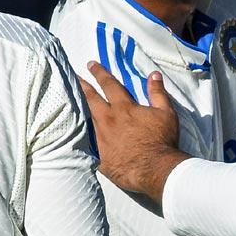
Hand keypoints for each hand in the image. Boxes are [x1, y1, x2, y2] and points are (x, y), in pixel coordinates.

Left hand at [79, 62, 190, 201]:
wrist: (154, 170)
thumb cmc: (162, 140)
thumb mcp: (166, 113)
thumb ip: (158, 93)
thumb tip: (154, 75)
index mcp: (123, 108)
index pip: (109, 85)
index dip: (100, 73)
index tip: (91, 65)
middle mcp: (108, 120)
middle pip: (91, 99)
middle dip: (83, 86)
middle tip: (74, 78)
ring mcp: (100, 138)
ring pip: (85, 119)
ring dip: (78, 108)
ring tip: (70, 101)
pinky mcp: (98, 155)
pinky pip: (85, 142)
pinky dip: (79, 134)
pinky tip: (72, 132)